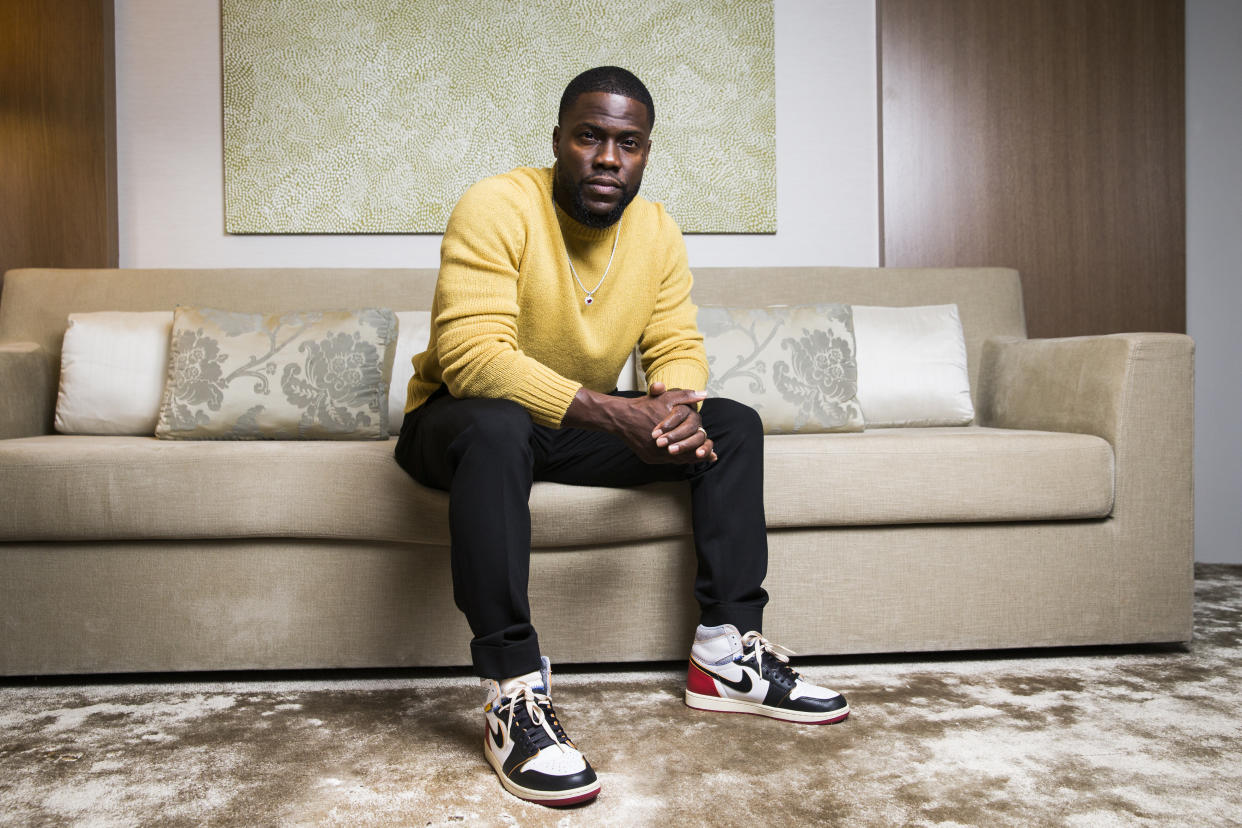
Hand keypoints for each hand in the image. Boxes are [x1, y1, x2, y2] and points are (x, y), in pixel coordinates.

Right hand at [562, 383, 714, 464]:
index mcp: (670, 433)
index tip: (712, 453)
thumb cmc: (644, 406)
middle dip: (698, 455)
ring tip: (698, 458)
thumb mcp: (666, 397)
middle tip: (710, 457)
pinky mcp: (648, 458)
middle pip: (685, 455)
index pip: (692, 444)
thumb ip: (686, 396)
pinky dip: (674, 459)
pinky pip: (665, 461)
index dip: (703, 447)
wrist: (621, 417)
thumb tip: (704, 394)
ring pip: (675, 460)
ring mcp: (654, 455)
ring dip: (687, 458)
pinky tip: (681, 457)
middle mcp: (662, 448)